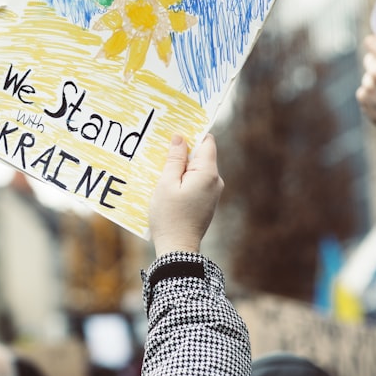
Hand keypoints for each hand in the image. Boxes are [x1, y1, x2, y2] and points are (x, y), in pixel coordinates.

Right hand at [149, 134, 222, 256]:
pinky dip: (183, 178)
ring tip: (160, 166)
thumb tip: (180, 137)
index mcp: (208, 173)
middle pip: (201, 155)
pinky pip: (196, 181)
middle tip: (161, 146)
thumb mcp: (166, 184)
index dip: (192, 132)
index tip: (176, 128)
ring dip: (180, 166)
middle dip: (183, 150)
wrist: (178, 248)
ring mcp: (212, 192)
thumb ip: (174, 159)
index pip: (207, 142)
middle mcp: (215, 181)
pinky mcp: (207, 201)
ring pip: (197, 169)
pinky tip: (167, 183)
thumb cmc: (169, 216)